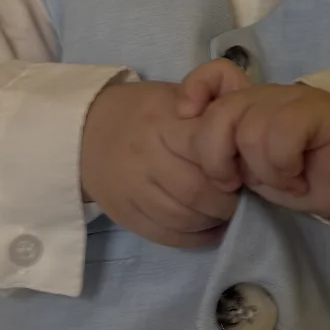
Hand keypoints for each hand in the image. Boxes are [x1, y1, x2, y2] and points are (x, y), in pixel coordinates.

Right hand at [80, 70, 247, 249]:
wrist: (85, 130)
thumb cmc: (145, 111)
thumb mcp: (177, 92)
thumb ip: (215, 94)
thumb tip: (245, 120)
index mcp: (163, 122)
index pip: (207, 150)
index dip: (232, 165)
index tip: (241, 167)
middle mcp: (145, 156)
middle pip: (197, 191)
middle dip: (226, 200)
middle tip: (235, 194)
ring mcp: (132, 188)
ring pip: (183, 218)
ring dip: (212, 220)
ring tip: (221, 210)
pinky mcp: (124, 214)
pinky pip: (166, 236)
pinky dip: (195, 237)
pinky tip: (207, 227)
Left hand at [177, 61, 329, 221]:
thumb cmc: (301, 181)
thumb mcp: (250, 171)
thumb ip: (225, 151)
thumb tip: (198, 143)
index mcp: (248, 103)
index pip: (215, 74)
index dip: (195, 89)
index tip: (185, 114)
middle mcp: (268, 94)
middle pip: (221, 113)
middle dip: (218, 158)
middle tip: (239, 182)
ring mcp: (294, 98)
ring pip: (250, 131)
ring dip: (264, 172)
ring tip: (285, 180)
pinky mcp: (318, 109)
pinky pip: (280, 137)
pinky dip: (284, 167)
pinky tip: (300, 177)